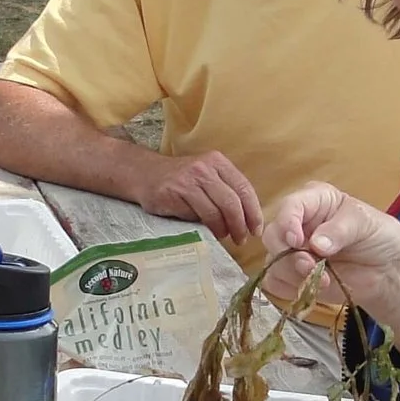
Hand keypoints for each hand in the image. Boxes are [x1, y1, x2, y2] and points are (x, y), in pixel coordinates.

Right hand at [142, 149, 263, 244]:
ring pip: (216, 210)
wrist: (143, 173)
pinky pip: (197, 215)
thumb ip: (225, 191)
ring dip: (224, 229)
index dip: (253, 211)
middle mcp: (205, 168)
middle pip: (232, 201)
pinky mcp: (174, 193)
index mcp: (218, 162)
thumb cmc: (180, 180)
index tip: (256, 229)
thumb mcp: (206, 176)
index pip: (244, 187)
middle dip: (240, 224)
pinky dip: (207, 227)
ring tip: (226, 237)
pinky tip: (210, 233)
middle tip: (242, 238)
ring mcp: (189, 180)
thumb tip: (247, 219)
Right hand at [260, 183, 399, 349]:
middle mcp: (298, 225)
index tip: (297, 240)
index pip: (289, 206)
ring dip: (292, 274)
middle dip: (287, 254)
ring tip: (322, 280)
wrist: (387, 271)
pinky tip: (313, 289)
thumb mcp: (365, 223)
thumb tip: (315, 244)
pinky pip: (276, 284)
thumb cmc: (378, 236)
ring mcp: (293, 252)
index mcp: (313, 201)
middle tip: (310, 265)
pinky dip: (291, 289)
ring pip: (272, 262)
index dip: (288, 222)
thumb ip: (340, 230)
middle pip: (273, 236)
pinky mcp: (294, 277)